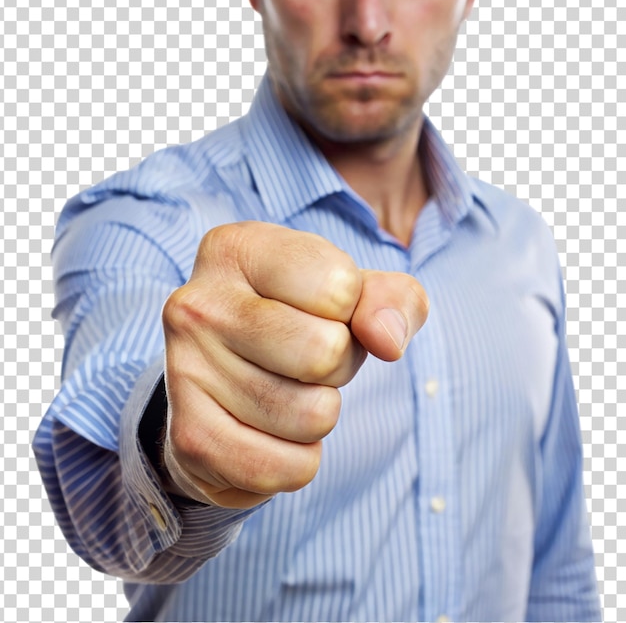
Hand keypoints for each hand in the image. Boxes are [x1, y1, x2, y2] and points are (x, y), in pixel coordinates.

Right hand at [161, 221, 428, 508]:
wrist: (230, 374)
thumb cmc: (302, 321)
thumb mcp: (355, 294)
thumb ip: (392, 299)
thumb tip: (387, 339)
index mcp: (237, 249)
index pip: (339, 287)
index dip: (352, 311)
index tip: (323, 312)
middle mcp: (197, 303)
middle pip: (325, 353)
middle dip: (340, 365)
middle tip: (310, 360)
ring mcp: (183, 371)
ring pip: (311, 417)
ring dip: (319, 414)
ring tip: (287, 391)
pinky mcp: (188, 437)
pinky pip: (284, 468)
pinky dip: (298, 461)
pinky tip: (273, 433)